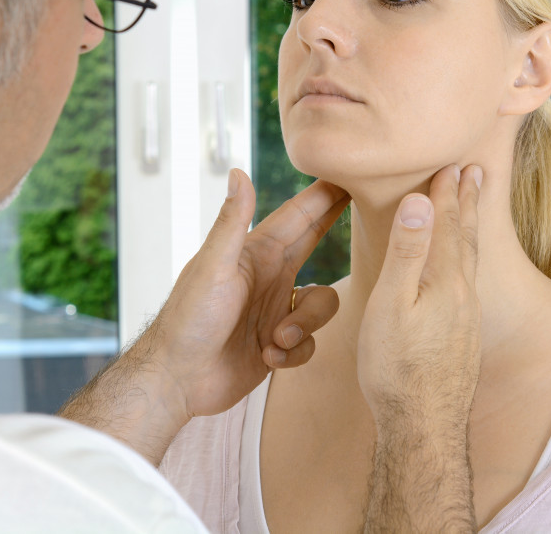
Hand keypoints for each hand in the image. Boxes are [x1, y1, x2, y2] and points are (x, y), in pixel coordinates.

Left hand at [150, 169, 348, 417]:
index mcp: (257, 253)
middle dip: (336, 230)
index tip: (353, 171)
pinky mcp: (278, 344)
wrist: (177, 379)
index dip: (325, 194)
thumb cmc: (189, 319)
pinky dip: (293, 353)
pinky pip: (310, 343)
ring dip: (305, 324)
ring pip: (322, 305)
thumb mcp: (213, 267)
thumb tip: (238, 171)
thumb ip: (232, 222)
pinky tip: (267, 358)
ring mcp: (275, 310)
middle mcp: (271, 276)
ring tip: (277, 339)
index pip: (299, 215)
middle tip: (373, 212)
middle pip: (316, 244)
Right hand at [358, 164, 481, 531]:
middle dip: (467, 202)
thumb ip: (408, 252)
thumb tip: (422, 201)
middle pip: (467, 237)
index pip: (447, 224)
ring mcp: (466, 319)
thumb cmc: (396, 366)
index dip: (447, 192)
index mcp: (445, 281)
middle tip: (474, 171)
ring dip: (470, 228)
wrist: (423, 426)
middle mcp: (463, 295)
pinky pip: (468, 282)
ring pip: (470, 261)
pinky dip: (466, 259)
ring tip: (471, 209)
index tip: (450, 162)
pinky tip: (461, 271)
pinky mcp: (462, 339)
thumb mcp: (392, 303)